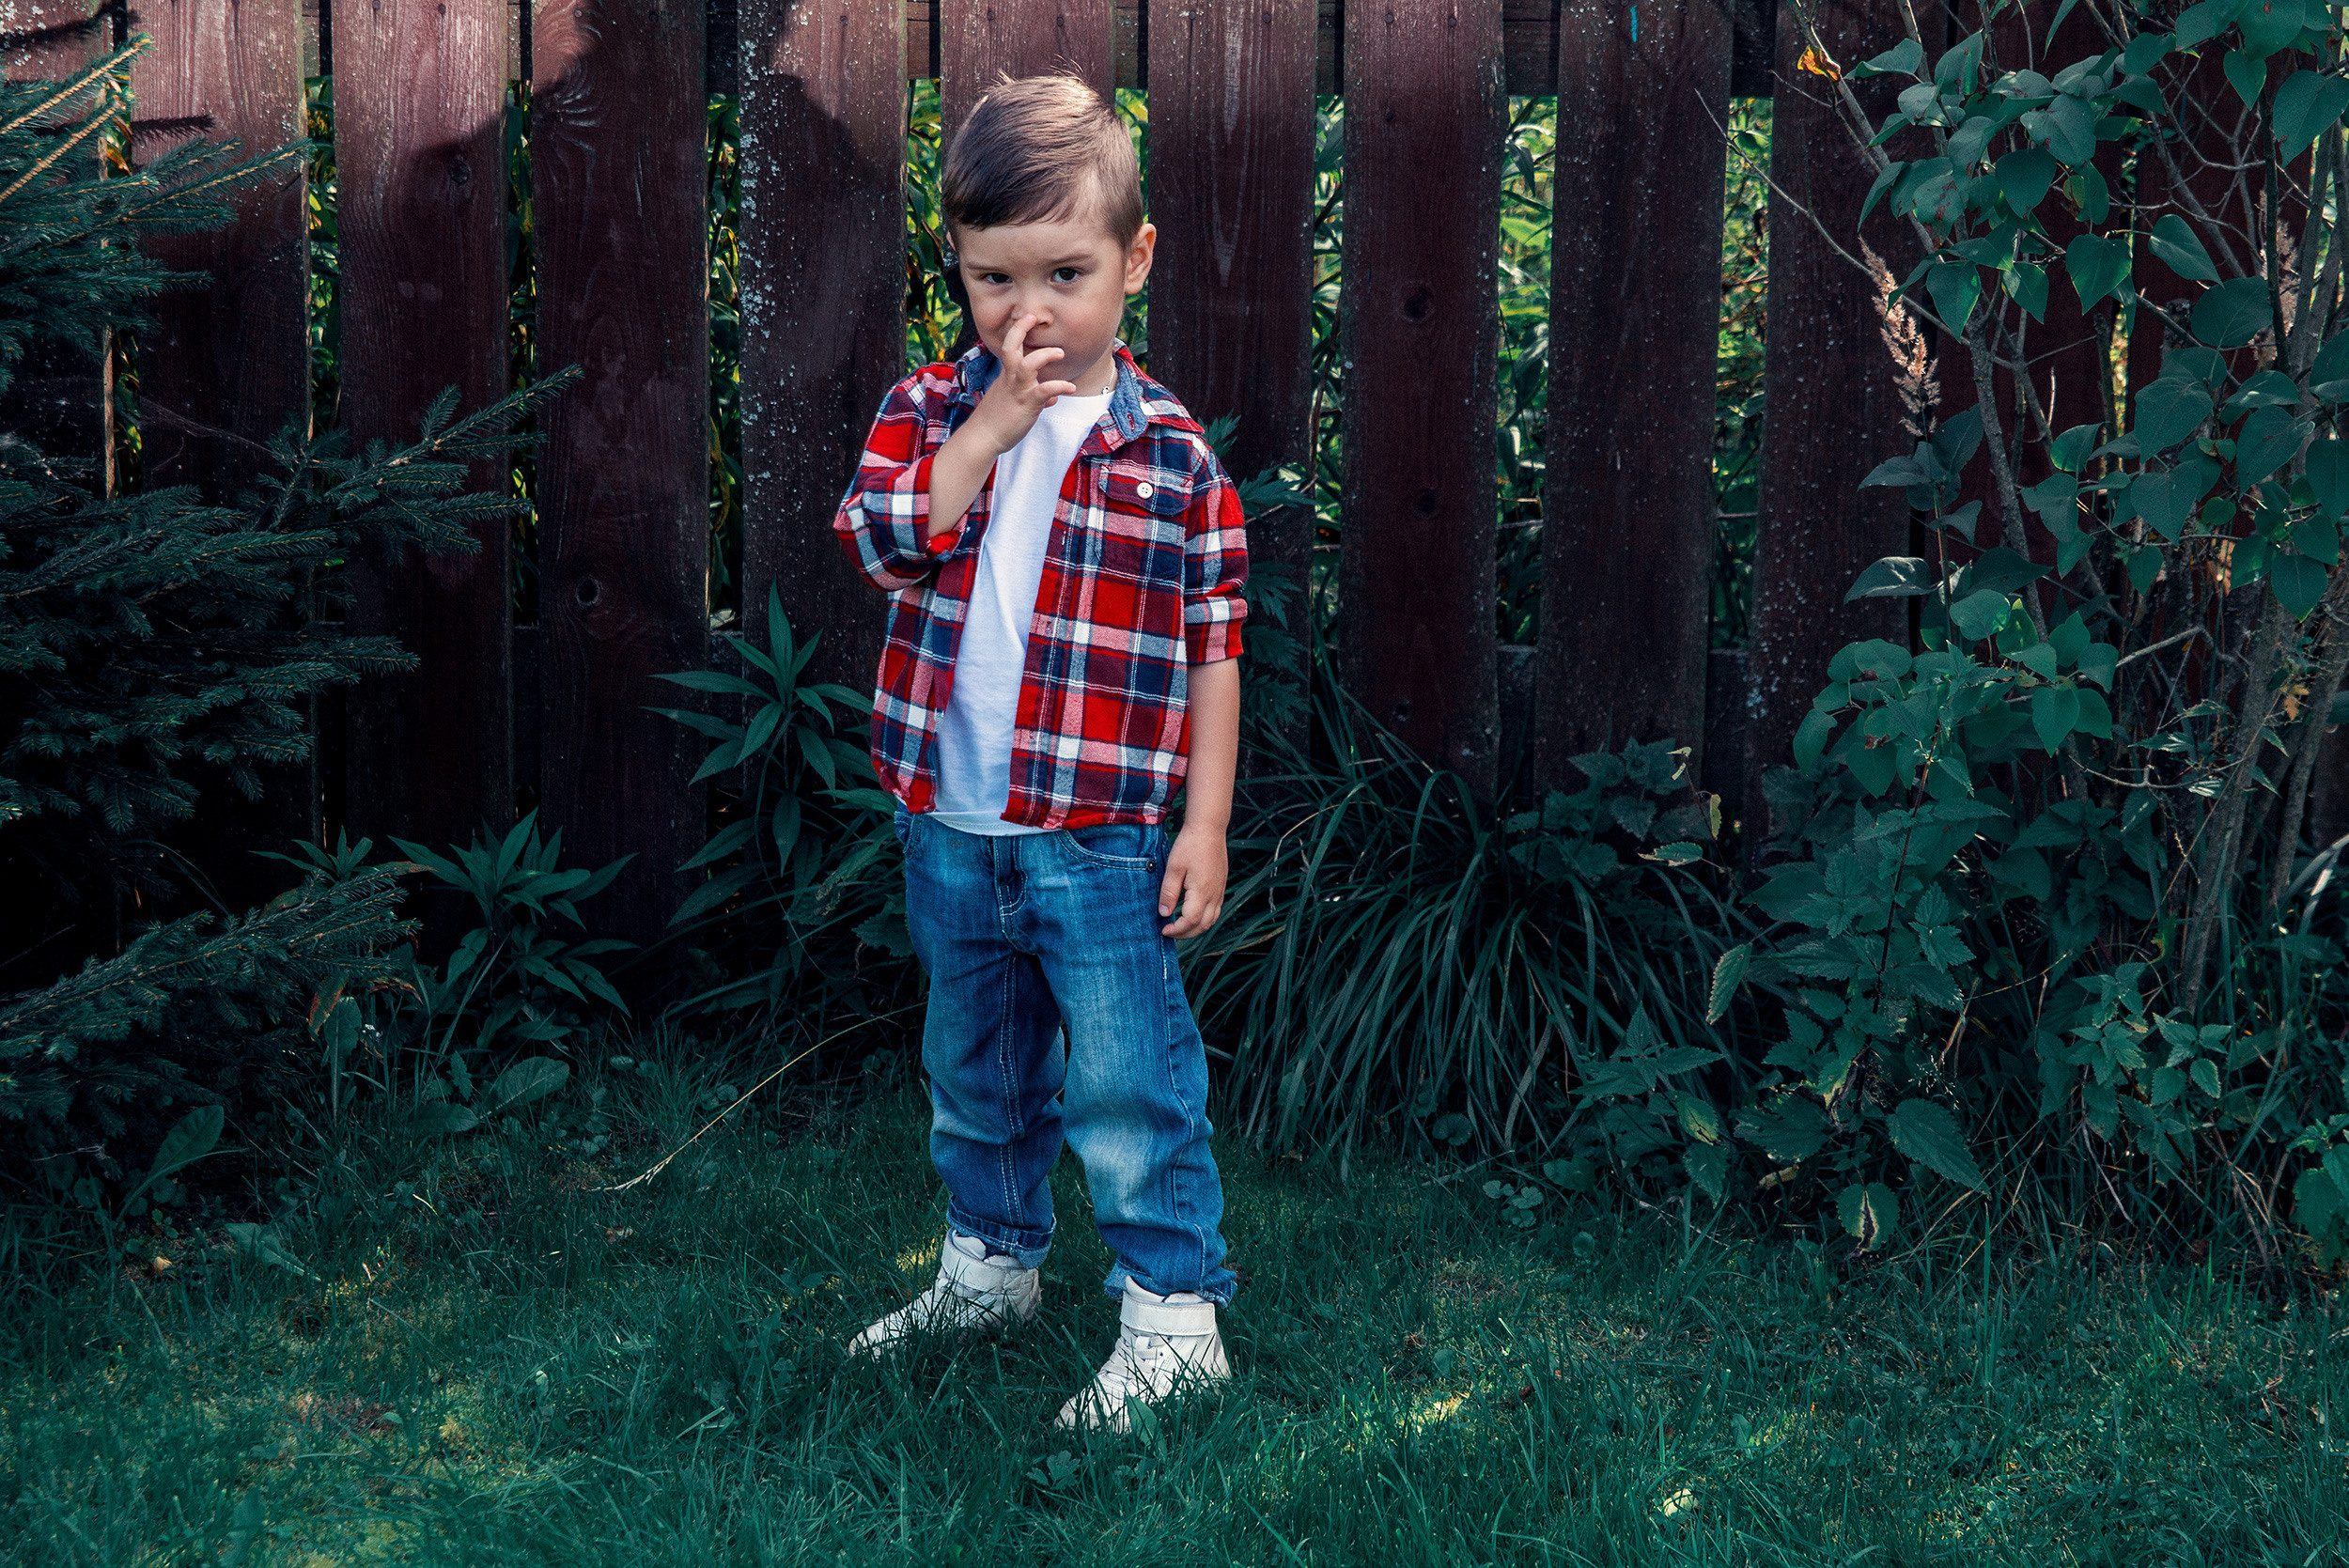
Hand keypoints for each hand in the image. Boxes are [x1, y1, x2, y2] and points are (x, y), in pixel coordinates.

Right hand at [972, 313, 1077, 454]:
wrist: (983, 438)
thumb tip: (1051, 397)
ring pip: (1028, 365)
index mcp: (1006, 376)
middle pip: (1011, 347)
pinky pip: (1044, 391)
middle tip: (1033, 317)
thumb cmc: (997, 421)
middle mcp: (1010, 379)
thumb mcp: (1014, 404)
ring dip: (1045, 356)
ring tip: (1060, 352)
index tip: (1027, 318)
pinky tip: (1071, 387)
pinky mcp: (1026, 405)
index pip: (1010, 347)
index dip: (1017, 331)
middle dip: (1020, 330)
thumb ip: (1034, 396)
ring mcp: (1018, 391)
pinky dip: (1059, 386)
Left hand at [1158, 823, 1227, 938]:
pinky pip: (1215, 909)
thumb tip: (1164, 913)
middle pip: (1203, 925)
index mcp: (1202, 891)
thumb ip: (1168, 893)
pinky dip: (1204, 918)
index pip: (1191, 921)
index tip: (1164, 929)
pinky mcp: (1221, 885)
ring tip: (1180, 926)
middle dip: (1186, 933)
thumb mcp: (1173, 868)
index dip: (1177, 930)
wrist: (1209, 828)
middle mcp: (1214, 894)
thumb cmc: (1189, 845)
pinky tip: (1192, 913)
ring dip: (1196, 928)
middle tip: (1170, 932)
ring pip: (1212, 919)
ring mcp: (1220, 890)